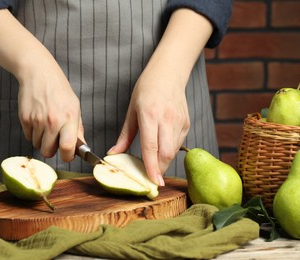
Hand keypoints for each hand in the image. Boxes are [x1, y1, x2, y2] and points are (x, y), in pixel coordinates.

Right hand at [0, 9, 84, 161]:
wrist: (38, 73)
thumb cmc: (59, 89)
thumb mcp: (75, 107)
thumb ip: (78, 129)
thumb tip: (81, 147)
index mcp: (69, 118)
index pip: (67, 148)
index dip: (67, 156)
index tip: (67, 155)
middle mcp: (53, 121)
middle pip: (48, 152)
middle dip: (51, 149)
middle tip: (54, 140)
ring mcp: (37, 120)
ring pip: (37, 145)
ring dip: (41, 140)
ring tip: (46, 125)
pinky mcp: (24, 119)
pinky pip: (28, 137)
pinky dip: (33, 133)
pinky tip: (37, 120)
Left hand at [109, 66, 189, 185]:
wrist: (168, 73)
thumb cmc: (146, 90)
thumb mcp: (131, 111)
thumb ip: (125, 136)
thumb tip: (114, 154)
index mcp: (150, 115)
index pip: (151, 147)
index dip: (152, 167)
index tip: (152, 182)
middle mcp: (167, 119)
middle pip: (166, 153)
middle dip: (159, 170)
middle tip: (152, 180)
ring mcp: (179, 121)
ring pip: (174, 151)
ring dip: (164, 162)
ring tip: (155, 167)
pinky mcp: (186, 123)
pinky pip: (179, 143)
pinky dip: (170, 151)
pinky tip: (162, 149)